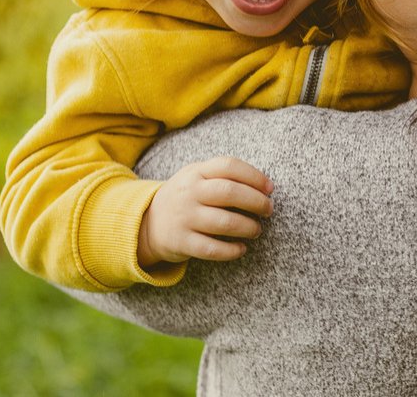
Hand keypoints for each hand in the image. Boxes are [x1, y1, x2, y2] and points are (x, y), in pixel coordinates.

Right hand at [137, 156, 273, 268]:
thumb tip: (263, 186)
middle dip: (256, 202)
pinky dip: (232, 250)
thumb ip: (223, 175)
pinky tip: (241, 249)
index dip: (254, 176)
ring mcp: (184, 217)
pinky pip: (212, 249)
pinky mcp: (181, 242)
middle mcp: (189, 193)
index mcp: (196, 172)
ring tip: (256, 230)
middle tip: (269, 210)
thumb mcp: (195, 177)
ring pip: (225, 222)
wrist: (146, 223)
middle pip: (230, 192)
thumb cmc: (185, 197)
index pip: (229, 166)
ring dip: (248, 227)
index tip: (270, 188)